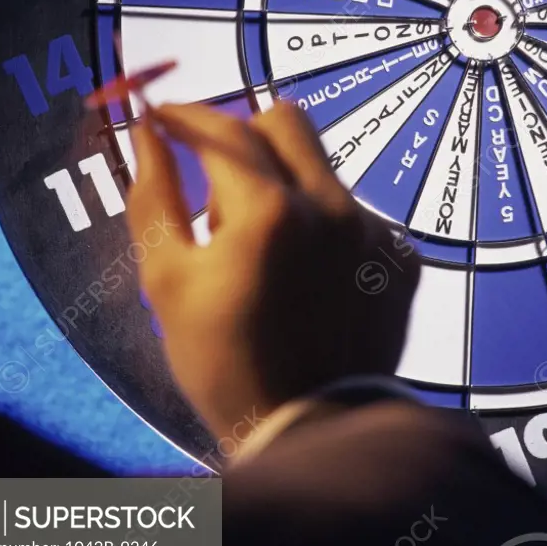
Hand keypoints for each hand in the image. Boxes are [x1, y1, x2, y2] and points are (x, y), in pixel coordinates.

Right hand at [126, 100, 420, 439]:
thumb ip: (154, 196)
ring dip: (282, 185)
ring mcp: (375, 231)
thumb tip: (146, 133)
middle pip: (284, 120)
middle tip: (214, 175)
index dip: (184, 116)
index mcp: (271, 212)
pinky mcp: (400, 257)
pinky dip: (321, 226)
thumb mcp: (167, 282)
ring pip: (320, 168)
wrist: (311, 429)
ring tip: (262, 250)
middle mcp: (334, 208)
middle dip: (241, 132)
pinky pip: (353, 212)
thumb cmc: (225, 364)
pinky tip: (305, 277)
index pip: (222, 130)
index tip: (162, 117)